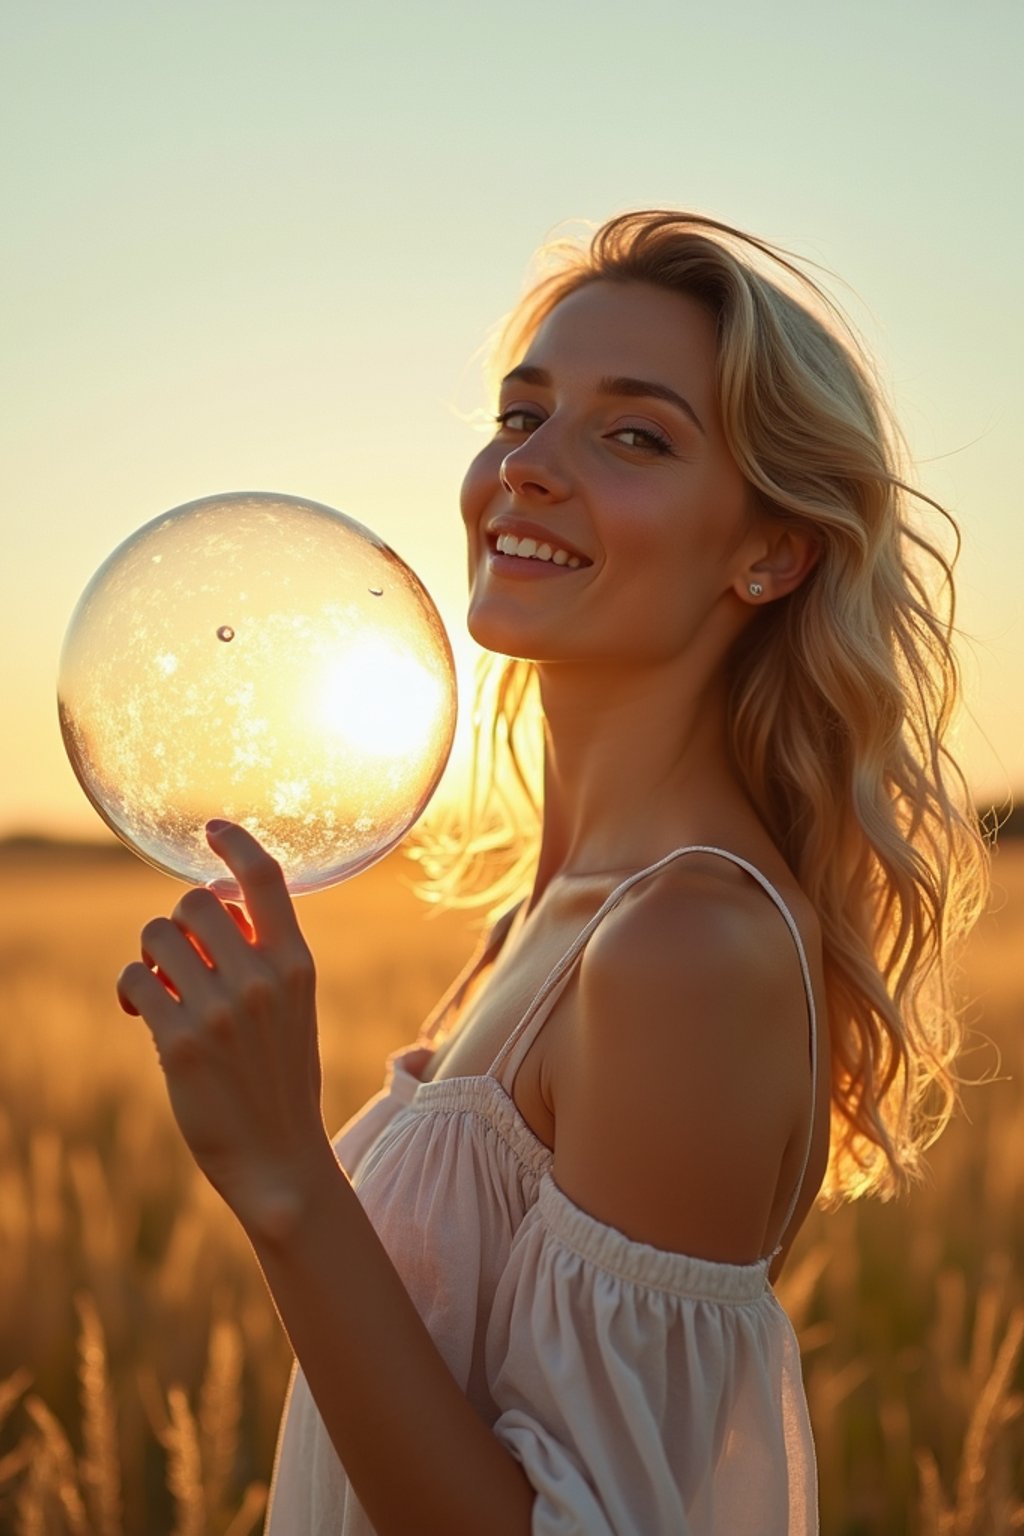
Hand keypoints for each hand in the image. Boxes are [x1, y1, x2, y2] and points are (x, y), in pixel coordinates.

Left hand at [117, 821, 329, 1236]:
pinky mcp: (182, 1043)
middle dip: (176, 923)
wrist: (281, 1156)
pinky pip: (135, 982)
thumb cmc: (281, 1077)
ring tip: (160, 989)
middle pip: (194, 903)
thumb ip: (264, 955)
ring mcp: (222, 1011)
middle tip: (179, 957)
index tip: (213, 829)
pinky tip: (145, 1015)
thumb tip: (215, 904)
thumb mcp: (293, 1007)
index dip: (235, 844)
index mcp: (296, 964)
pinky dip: (132, 992)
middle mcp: (261, 979)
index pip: (266, 879)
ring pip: (156, 937)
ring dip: (149, 956)